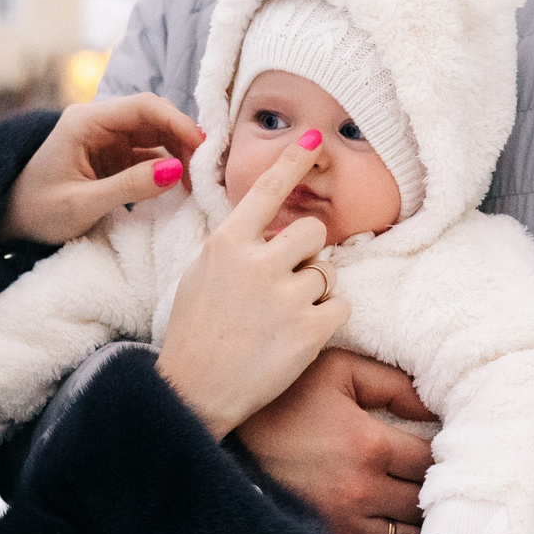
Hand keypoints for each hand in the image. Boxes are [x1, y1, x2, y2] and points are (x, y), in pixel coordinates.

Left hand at [2, 94, 204, 244]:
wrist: (8, 222)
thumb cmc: (36, 212)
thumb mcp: (82, 204)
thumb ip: (129, 186)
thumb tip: (176, 171)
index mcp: (85, 121)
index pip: (143, 107)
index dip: (178, 122)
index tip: (203, 148)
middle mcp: (98, 122)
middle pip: (154, 118)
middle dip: (184, 140)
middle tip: (206, 171)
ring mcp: (106, 138)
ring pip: (156, 135)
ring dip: (179, 155)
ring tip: (196, 183)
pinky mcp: (112, 156)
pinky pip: (148, 154)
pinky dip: (167, 168)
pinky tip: (181, 186)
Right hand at [155, 131, 351, 436]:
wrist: (192, 393)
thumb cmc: (193, 335)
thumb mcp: (199, 275)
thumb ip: (234, 247)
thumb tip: (265, 227)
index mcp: (227, 243)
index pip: (267, 190)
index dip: (292, 161)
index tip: (313, 139)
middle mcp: (258, 262)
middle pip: (311, 232)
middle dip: (306, 254)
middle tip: (285, 284)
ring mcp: (286, 296)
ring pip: (327, 274)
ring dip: (314, 292)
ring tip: (282, 320)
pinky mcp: (310, 331)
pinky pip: (340, 308)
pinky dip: (326, 322)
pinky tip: (298, 339)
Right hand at [233, 350, 434, 533]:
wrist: (223, 438)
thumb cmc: (284, 398)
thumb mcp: (338, 371)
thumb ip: (393, 383)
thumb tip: (434, 407)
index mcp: (371, 446)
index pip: (433, 462)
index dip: (443, 455)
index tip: (440, 450)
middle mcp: (361, 492)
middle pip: (425, 503)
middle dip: (433, 490)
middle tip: (430, 478)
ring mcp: (342, 525)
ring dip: (411, 521)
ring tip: (407, 501)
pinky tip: (379, 526)